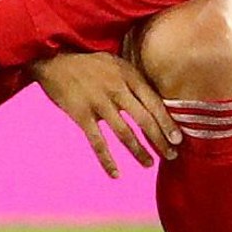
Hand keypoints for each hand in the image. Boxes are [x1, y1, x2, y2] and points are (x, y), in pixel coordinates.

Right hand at [31, 51, 180, 177]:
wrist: (53, 58)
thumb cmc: (88, 62)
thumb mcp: (116, 62)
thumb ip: (134, 80)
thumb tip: (156, 102)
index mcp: (128, 75)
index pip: (154, 103)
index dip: (167, 123)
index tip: (178, 139)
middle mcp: (116, 89)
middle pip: (144, 120)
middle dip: (159, 140)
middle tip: (171, 156)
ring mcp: (98, 102)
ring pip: (125, 133)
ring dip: (139, 151)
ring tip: (148, 164)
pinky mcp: (81, 114)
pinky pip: (98, 142)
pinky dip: (107, 160)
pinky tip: (116, 174)